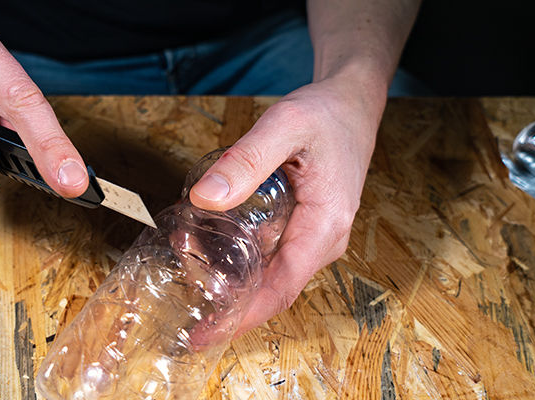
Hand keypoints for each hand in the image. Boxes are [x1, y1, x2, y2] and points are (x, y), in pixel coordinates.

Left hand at [189, 71, 384, 333]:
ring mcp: (317, 237)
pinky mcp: (307, 227)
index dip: (239, 318)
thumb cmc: (327, 115)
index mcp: (325, 227)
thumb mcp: (284, 125)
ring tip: (189, 250)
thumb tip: (205, 200)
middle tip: (181, 282)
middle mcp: (325, 241)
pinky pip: (273, 253)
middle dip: (226, 296)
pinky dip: (242, 253)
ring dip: (231, 272)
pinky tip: (214, 237)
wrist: (353, 104)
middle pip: (272, 288)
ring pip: (271, 272)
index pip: (280, 290)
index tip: (202, 336)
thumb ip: (246, 161)